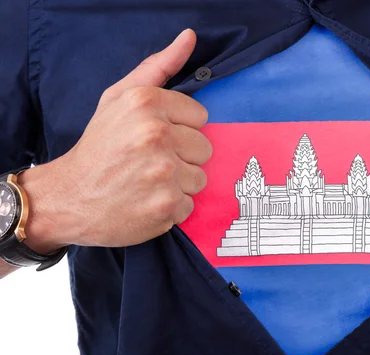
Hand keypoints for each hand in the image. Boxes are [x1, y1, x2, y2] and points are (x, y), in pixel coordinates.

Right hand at [20, 29, 211, 250]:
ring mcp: (162, 173)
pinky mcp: (166, 206)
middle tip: (149, 161)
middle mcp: (156, 135)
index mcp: (146, 103)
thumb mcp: (120, 98)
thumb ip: (158, 67)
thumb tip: (190, 37)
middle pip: (204, 148)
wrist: (69, 196)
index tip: (156, 138)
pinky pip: (189, 205)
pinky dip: (171, 207)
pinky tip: (147, 201)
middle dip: (182, 156)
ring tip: (148, 182)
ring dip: (178, 184)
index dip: (180, 129)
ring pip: (200, 178)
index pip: (200, 117)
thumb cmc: (99, 145)